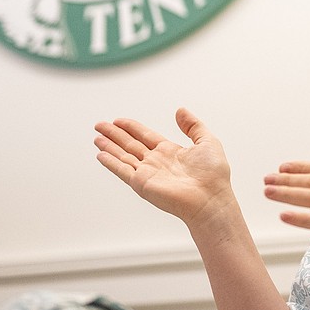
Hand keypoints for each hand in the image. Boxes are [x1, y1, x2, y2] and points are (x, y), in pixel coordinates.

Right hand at [94, 108, 233, 227]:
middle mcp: (156, 162)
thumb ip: (193, 125)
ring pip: (123, 156)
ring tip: (96, 137)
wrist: (210, 198)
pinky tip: (101, 154)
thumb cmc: (213, 175)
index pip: (145, 136)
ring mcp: (148, 173)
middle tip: (100, 125)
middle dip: (115, 134)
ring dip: (109, 146)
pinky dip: (111, 162)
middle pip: (130, 144)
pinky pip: (123, 170)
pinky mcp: (142, 184)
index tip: (119, 120)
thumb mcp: (207, 141)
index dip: (131, 127)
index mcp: (170, 152)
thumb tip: (180, 110)